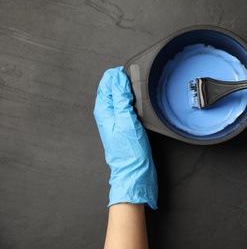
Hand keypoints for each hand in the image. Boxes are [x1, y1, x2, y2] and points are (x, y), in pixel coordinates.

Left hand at [94, 67, 157, 208]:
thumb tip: (118, 78)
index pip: (107, 81)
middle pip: (113, 86)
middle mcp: (107, 112)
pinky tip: (142, 103)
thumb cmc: (130, 152)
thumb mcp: (127, 121)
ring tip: (141, 92)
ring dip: (130, 90)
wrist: (135, 172)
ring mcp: (116, 118)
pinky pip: (127, 105)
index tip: (132, 76)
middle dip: (124, 80)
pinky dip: (134, 100)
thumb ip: (121, 98)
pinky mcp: (125, 123)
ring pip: (121, 95)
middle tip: (138, 83)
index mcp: (103, 110)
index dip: (119, 75)